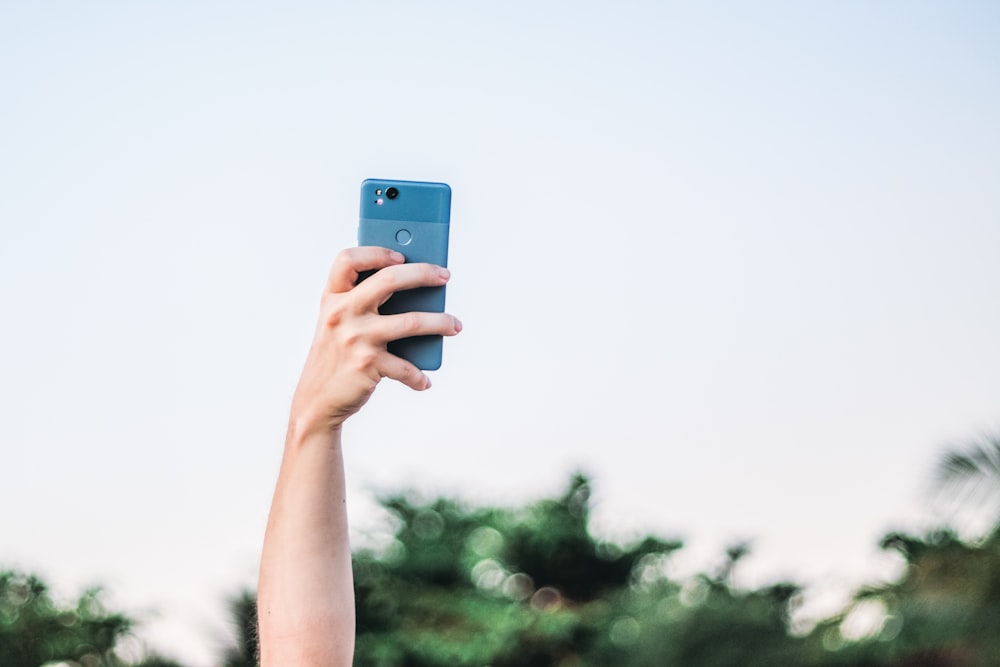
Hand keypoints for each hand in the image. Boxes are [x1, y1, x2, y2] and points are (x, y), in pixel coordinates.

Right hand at [289, 246, 461, 436]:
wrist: (316, 401)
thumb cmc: (335, 357)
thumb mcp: (338, 324)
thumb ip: (363, 304)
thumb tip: (416, 290)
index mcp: (333, 298)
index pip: (348, 260)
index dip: (375, 252)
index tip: (401, 255)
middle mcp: (342, 313)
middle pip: (389, 279)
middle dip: (423, 273)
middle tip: (444, 276)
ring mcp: (356, 338)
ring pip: (411, 321)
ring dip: (441, 322)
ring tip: (455, 326)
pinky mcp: (368, 364)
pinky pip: (406, 366)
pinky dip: (418, 376)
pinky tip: (424, 381)